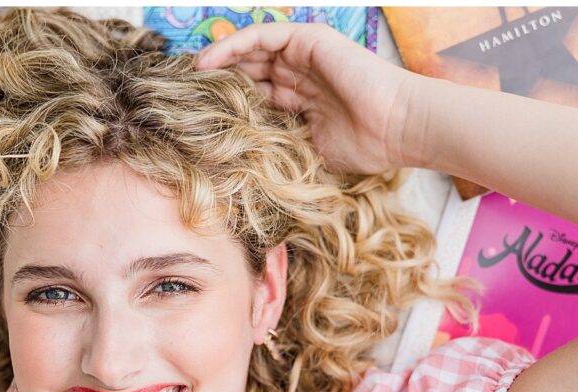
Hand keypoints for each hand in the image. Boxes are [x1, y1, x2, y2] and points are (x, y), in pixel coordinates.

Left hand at [194, 22, 422, 174]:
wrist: (397, 127)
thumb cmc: (365, 147)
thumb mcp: (308, 152)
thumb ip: (279, 147)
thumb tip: (242, 169)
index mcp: (300, 103)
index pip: (253, 98)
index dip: (224, 105)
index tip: (193, 119)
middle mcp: (299, 76)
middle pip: (246, 73)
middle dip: (214, 83)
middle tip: (180, 95)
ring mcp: (303, 56)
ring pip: (249, 53)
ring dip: (216, 63)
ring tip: (186, 77)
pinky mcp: (307, 39)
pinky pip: (261, 37)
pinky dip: (232, 46)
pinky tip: (208, 62)